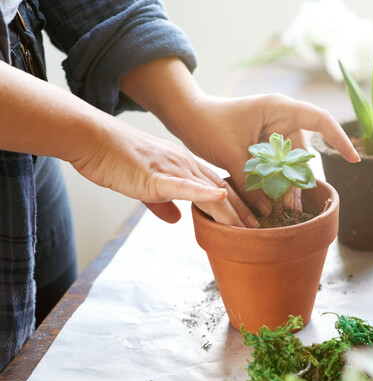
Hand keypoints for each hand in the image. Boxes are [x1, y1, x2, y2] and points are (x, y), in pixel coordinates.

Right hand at [70, 118, 257, 226]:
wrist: (94, 141)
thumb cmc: (117, 162)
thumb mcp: (145, 187)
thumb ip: (163, 204)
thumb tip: (176, 219)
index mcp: (184, 167)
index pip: (217, 188)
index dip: (237, 205)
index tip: (251, 222)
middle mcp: (186, 165)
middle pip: (222, 191)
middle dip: (243, 213)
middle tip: (261, 230)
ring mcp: (174, 169)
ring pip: (210, 192)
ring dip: (231, 211)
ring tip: (250, 228)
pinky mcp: (156, 176)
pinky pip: (183, 185)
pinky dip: (202, 193)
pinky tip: (220, 197)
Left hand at [179, 93, 359, 215]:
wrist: (188, 118)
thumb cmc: (208, 124)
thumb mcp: (231, 154)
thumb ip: (251, 183)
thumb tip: (268, 211)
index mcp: (279, 109)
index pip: (320, 120)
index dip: (339, 139)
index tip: (353, 159)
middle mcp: (280, 120)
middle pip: (301, 153)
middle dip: (299, 180)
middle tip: (292, 207)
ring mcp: (272, 134)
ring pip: (289, 164)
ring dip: (286, 186)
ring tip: (285, 210)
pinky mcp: (263, 146)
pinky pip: (276, 167)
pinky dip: (274, 183)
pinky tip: (272, 202)